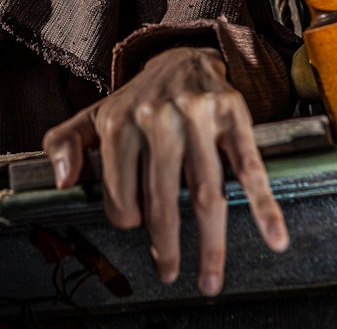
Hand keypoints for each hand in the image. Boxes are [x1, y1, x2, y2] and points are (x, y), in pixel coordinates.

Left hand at [42, 46, 288, 295]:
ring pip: (206, 192)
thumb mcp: (93, 116)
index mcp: (119, 124)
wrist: (182, 57)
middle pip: (163, 199)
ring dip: (210, 243)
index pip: (121, 195)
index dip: (128, 220)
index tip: (139, 229)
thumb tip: (62, 183)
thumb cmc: (137, 101)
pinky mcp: (233, 113)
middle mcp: (156, 118)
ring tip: (210, 278)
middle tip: (170, 274)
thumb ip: (64, 144)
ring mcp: (197, 115)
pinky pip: (249, 166)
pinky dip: (263, 205)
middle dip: (166, 246)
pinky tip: (274, 237)